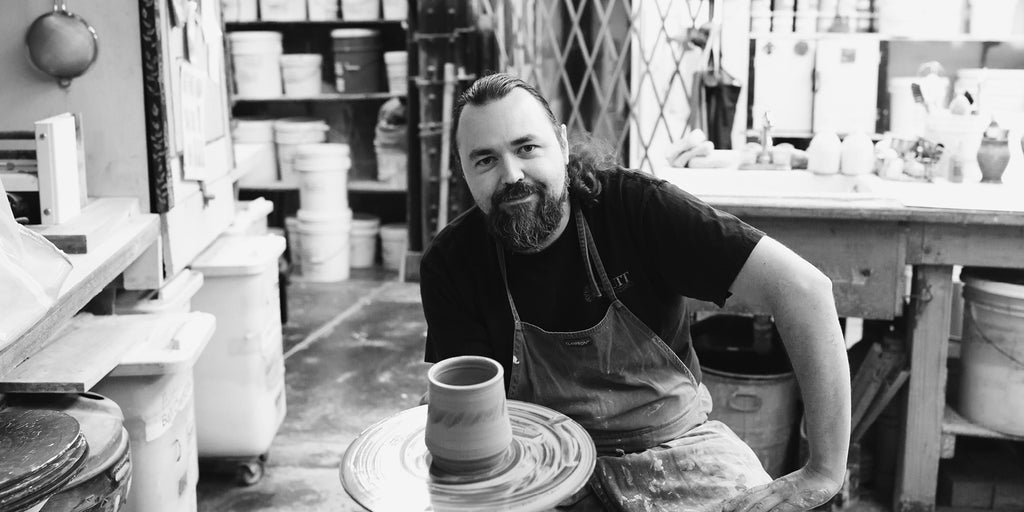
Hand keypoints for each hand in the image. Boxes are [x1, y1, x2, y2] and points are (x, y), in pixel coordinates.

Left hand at [718, 465, 841, 511]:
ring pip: (760, 505)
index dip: (737, 500)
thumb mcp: (791, 488)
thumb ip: (778, 496)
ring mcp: (784, 494)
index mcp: (774, 486)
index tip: (725, 507)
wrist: (825, 471)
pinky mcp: (793, 501)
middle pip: (751, 499)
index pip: (751, 493)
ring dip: (746, 511)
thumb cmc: (811, 482)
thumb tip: (767, 502)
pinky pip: (778, 509)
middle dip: (737, 507)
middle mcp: (775, 489)